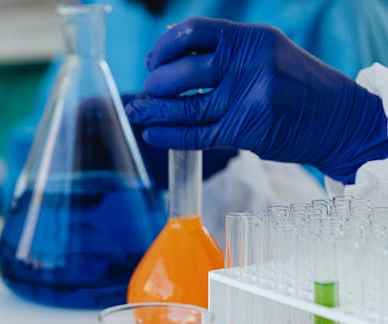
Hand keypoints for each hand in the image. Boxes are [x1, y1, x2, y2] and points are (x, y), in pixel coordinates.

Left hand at [124, 17, 387, 182]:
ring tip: (138, 114)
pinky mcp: (246, 131)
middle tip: (147, 93)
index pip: (193, 33)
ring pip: (185, 108)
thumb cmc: (296, 86)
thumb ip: (226, 53)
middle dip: (155, 84)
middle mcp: (249, 64)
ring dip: (154, 112)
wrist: (340, 119)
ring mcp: (248, 99)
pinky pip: (196, 135)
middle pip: (182, 72)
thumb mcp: (267, 53)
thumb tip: (169, 59)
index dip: (164, 47)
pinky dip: (168, 136)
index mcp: (252, 38)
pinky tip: (153, 134)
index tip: (153, 61)